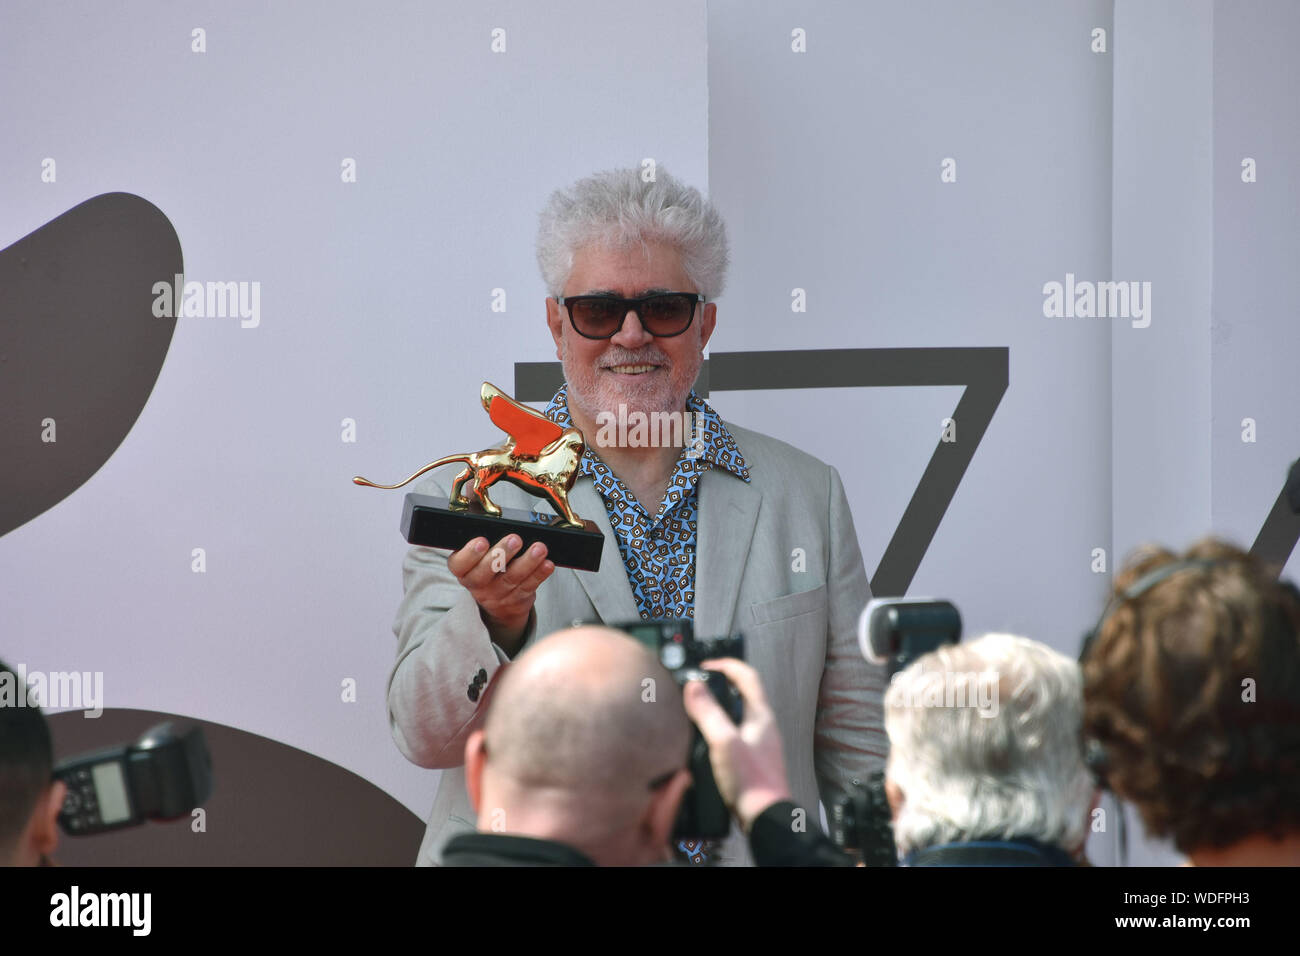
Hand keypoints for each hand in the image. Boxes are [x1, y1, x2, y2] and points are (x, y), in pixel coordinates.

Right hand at [447, 534, 555, 652]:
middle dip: (501, 554)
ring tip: (539, 549)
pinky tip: (547, 564)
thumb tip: (475, 495)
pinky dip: (539, 574)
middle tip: (515, 539)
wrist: (498, 600)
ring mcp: (497, 595)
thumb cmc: (487, 564)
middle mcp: (477, 584)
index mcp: (463, 570)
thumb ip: (478, 524)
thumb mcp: (477, 549)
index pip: (460, 564)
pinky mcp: (516, 600)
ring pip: (512, 578)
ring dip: (527, 562)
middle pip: (486, 572)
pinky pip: (528, 586)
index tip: (482, 541)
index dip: (470, 554)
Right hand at [681, 657, 792, 832]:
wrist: (765, 817)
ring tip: (696, 709)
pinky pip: (734, 733)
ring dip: (718, 707)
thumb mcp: (724, 741)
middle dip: (721, 684)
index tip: (705, 665)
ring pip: (738, 714)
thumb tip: (693, 686)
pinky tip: (705, 739)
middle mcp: (763, 726)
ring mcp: (759, 743)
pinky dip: (719, 727)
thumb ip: (708, 712)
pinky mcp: (751, 759)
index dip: (727, 665)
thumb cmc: (750, 780)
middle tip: (698, 685)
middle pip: (743, 693)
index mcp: (761, 715)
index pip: (747, 676)